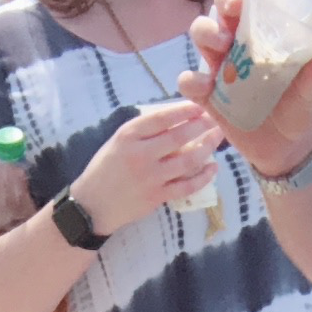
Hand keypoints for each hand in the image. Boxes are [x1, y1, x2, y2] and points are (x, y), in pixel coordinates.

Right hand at [72, 100, 223, 235]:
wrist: (92, 206)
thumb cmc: (105, 169)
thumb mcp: (118, 141)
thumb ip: (143, 131)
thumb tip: (176, 118)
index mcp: (129, 135)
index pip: (162, 118)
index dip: (185, 110)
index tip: (200, 105)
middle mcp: (141, 155)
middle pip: (179, 137)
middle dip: (201, 126)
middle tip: (217, 118)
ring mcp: (150, 178)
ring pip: (187, 161)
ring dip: (206, 148)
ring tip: (218, 138)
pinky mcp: (157, 197)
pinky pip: (186, 186)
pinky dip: (202, 177)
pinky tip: (213, 168)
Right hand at [180, 0, 311, 178]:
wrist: (288, 149)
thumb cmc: (301, 108)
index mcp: (264, 30)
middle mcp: (239, 41)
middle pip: (221, 8)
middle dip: (224, 2)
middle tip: (235, 11)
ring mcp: (220, 66)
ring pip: (201, 33)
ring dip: (207, 32)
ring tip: (222, 45)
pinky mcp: (208, 95)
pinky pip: (189, 81)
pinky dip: (192, 80)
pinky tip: (206, 86)